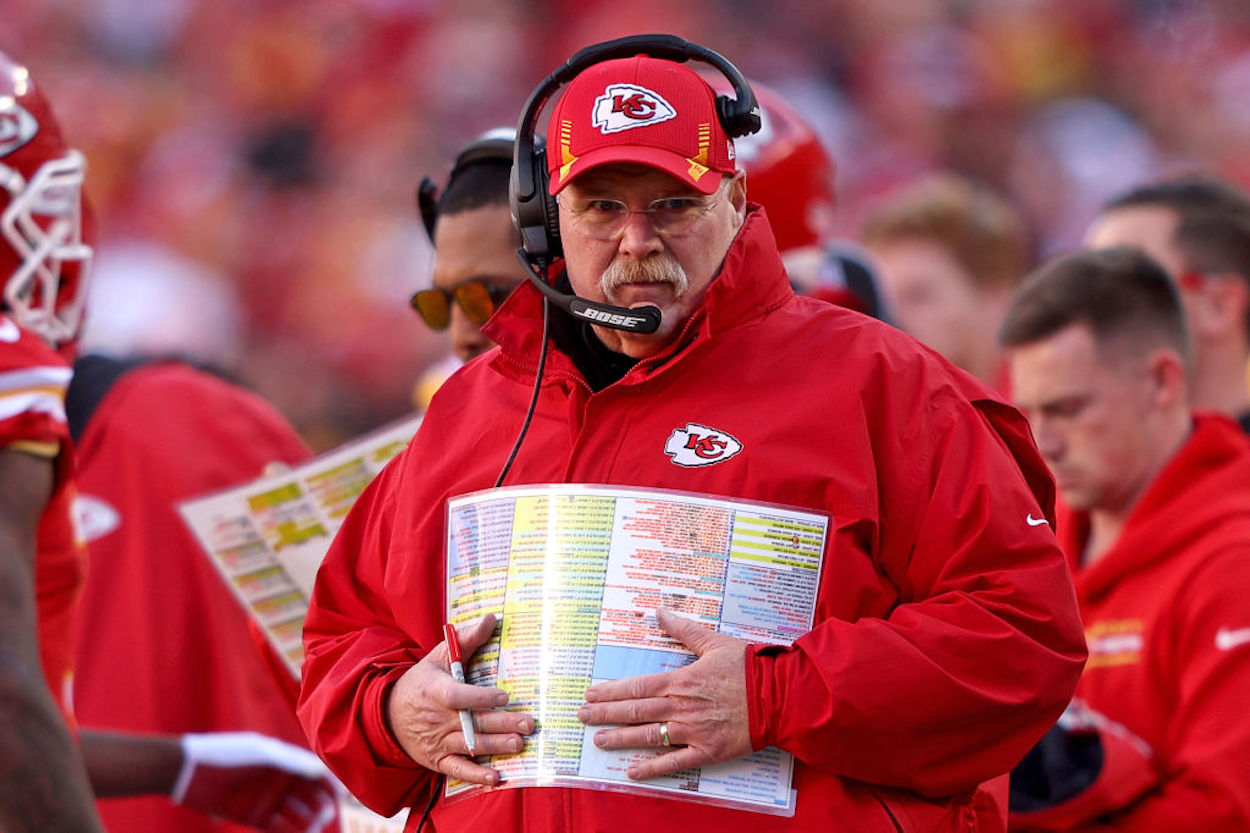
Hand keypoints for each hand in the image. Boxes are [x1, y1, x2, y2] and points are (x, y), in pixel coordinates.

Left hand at [172, 732, 339, 832]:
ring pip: (296, 814)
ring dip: (306, 822)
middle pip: (310, 796)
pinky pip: (278, 828)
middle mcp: (279, 780)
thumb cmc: (226, 754)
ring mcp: (267, 799)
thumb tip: (322, 770)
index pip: (315, 773)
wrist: (188, 770)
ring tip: (310, 828)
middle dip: (321, 806)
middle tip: (324, 815)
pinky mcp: (253, 817)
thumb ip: (292, 762)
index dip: (331, 784)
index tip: (343, 796)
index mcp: (285, 760)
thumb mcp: (262, 754)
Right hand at [387, 613, 533, 785]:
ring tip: (519, 744)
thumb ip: (467, 639)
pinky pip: (457, 770)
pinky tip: (494, 777)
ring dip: (495, 746)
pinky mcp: (437, 759)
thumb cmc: (422, 681)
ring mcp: (437, 741)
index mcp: (436, 690)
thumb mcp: (440, 656)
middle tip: (528, 724)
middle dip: (502, 724)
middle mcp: (437, 718)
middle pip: (472, 722)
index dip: (480, 697)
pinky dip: (475, 775)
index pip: (458, 696)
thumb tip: (491, 619)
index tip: (504, 696)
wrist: (389, 713)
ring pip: (470, 745)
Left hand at [577, 608, 753, 779]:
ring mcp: (692, 731)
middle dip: (605, 714)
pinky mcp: (706, 751)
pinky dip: (652, 768)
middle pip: (635, 711)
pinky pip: (674, 762)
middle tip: (582, 717)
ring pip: (648, 736)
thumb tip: (660, 612)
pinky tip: (632, 771)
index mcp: (680, 681)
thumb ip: (684, 630)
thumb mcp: (714, 641)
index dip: (611, 692)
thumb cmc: (748, 667)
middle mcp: (680, 707)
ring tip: (598, 740)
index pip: (636, 687)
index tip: (591, 695)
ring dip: (620, 739)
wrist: (779, 695)